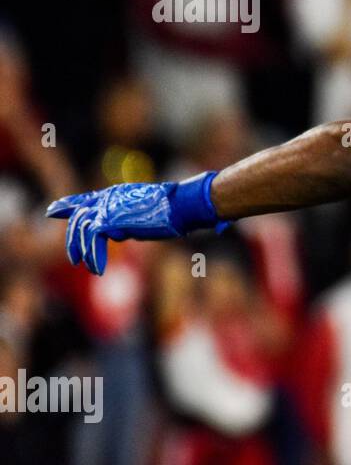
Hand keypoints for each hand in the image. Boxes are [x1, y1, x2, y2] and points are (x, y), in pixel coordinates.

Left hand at [46, 172, 225, 275]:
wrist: (183, 206)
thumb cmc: (179, 210)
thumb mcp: (150, 215)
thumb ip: (135, 221)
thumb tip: (122, 233)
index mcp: (118, 194)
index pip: (87, 199)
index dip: (68, 205)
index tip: (53, 210)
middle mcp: (109, 198)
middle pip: (79, 216)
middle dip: (71, 237)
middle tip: (73, 258)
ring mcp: (107, 207)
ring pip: (81, 230)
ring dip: (82, 251)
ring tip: (88, 268)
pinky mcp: (109, 220)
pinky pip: (92, 241)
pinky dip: (94, 257)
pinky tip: (99, 270)